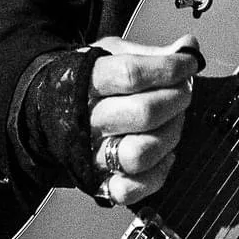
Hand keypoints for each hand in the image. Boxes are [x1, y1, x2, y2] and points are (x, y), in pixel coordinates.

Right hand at [87, 36, 201, 209]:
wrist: (49, 109)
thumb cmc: (90, 80)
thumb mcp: (114, 54)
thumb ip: (152, 54)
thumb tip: (188, 47)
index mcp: (86, 81)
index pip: (132, 74)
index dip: (169, 68)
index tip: (187, 64)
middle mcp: (86, 120)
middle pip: (144, 113)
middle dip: (177, 98)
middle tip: (183, 90)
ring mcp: (92, 154)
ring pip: (140, 154)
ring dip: (171, 135)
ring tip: (174, 121)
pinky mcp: (100, 181)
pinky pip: (131, 190)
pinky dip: (157, 174)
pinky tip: (164, 153)